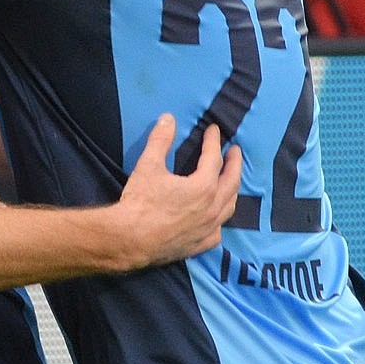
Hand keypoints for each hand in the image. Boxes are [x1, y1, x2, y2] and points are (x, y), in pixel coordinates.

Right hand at [111, 114, 242, 269]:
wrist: (129, 240)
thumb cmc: (140, 203)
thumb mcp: (148, 166)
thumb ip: (160, 140)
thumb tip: (168, 119)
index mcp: (203, 187)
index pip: (214, 158)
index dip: (213, 142)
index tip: (213, 130)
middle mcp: (212, 208)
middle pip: (231, 182)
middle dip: (234, 164)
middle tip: (234, 151)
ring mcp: (207, 228)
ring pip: (228, 207)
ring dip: (232, 190)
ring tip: (230, 181)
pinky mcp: (199, 245)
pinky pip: (217, 232)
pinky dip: (219, 221)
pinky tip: (216, 218)